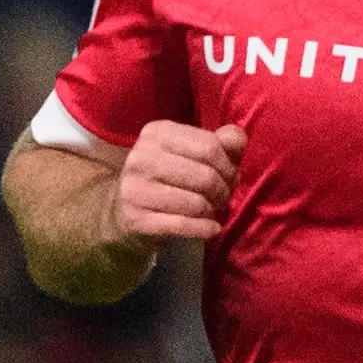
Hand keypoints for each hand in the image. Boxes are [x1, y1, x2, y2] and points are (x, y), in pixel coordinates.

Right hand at [112, 120, 247, 242]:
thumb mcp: (194, 152)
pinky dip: (203, 229)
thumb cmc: (170, 175)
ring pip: (195, 203)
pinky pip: (181, 225)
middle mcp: (142, 157)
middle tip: (223, 198)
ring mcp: (135, 189)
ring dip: (212, 210)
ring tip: (212, 210)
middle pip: (204, 176)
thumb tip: (236, 137)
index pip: (209, 147)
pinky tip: (212, 228)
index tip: (230, 178)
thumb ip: (222, 142)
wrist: (126, 206)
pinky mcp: (135, 218)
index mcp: (157, 133)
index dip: (228, 166)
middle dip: (223, 191)